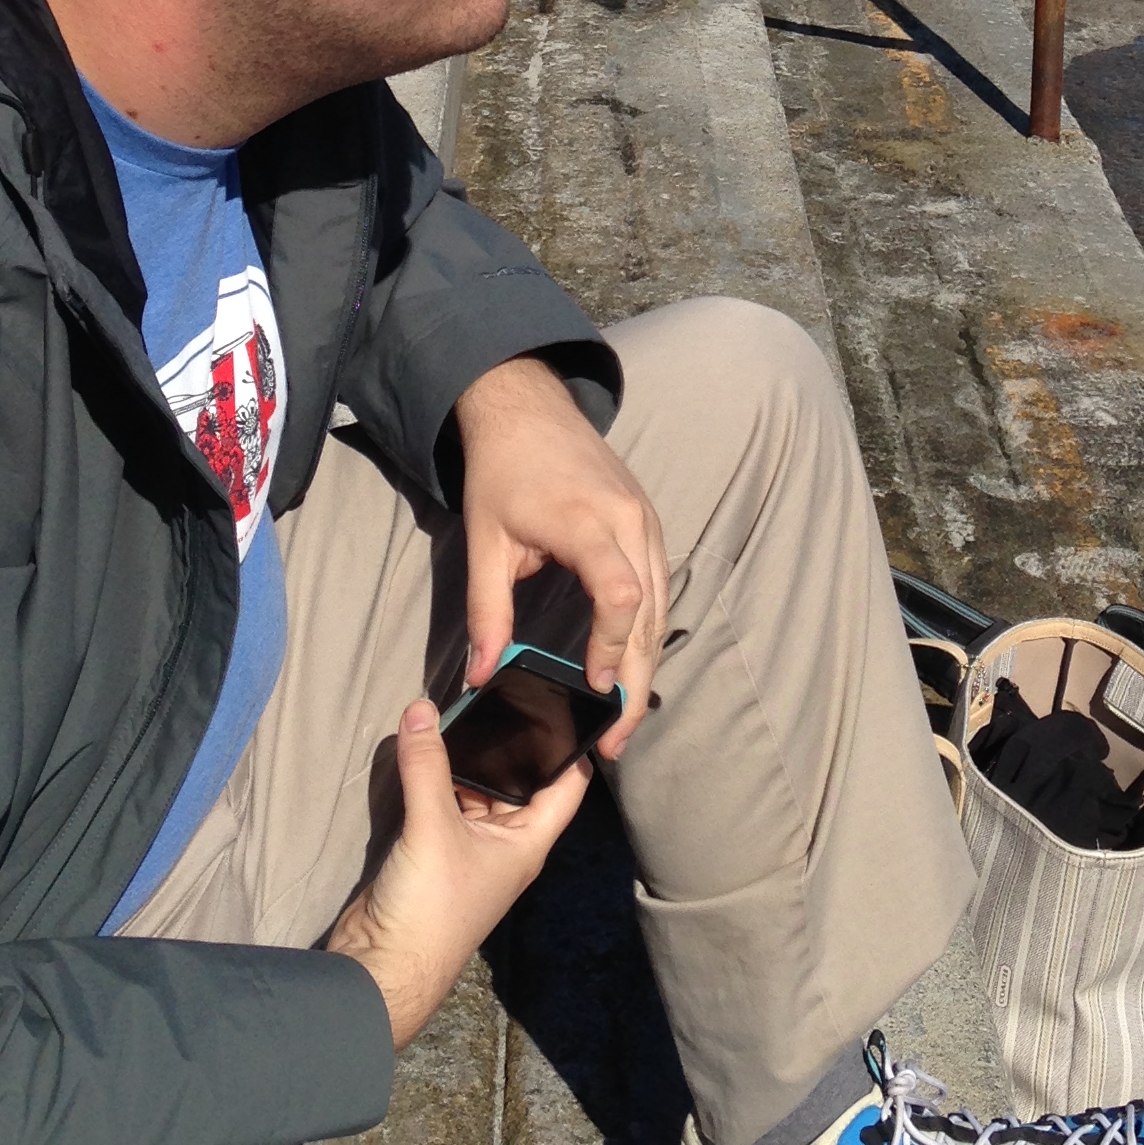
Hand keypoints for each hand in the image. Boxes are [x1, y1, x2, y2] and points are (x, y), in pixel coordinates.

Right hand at [325, 699, 587, 1046]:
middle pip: (517, 780)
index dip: (572, 744)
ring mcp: (468, 847)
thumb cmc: (432, 906)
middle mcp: (505, 842)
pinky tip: (423, 745)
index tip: (567, 697)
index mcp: (528, 840)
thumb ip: (428, 766)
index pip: (568, 784)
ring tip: (458, 706)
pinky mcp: (432, 850)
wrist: (382, 966)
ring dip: (466, 758)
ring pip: (475, 790)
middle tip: (498, 688)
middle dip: (508, 741)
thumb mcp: (433, 829)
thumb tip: (423, 708)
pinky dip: (435, 777)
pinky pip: (442, 802)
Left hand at [455, 356, 668, 754]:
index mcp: (586, 522)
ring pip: (662, 605)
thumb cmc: (502, 474)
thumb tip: (482, 677)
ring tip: (623, 714)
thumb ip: (486, 612)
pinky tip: (630, 664)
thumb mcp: (484, 543)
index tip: (593, 691)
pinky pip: (660, 585)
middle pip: (649, 613)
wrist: (527, 408)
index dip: (611, 647)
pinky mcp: (647, 521)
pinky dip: (648, 629)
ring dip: (646, 662)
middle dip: (635, 680)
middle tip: (615, 736)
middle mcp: (628, 521)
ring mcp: (645, 519)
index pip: (619, 593)